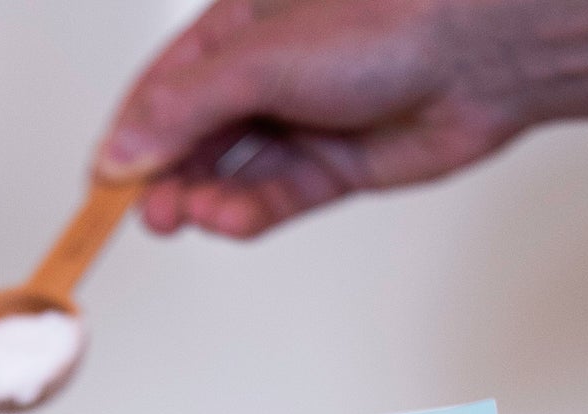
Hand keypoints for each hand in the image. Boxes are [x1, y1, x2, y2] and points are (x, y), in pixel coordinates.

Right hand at [97, 0, 587, 239]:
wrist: (484, 48)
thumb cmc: (390, 15)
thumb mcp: (261, 55)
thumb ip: (187, 108)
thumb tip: (123, 149)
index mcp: (238, 27)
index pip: (163, 91)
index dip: (131, 138)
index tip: (104, 184)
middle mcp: (266, 76)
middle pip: (192, 141)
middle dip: (166, 179)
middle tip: (149, 213)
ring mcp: (300, 123)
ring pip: (231, 177)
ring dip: (206, 201)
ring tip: (194, 214)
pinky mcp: (333, 168)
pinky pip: (274, 201)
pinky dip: (249, 214)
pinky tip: (232, 219)